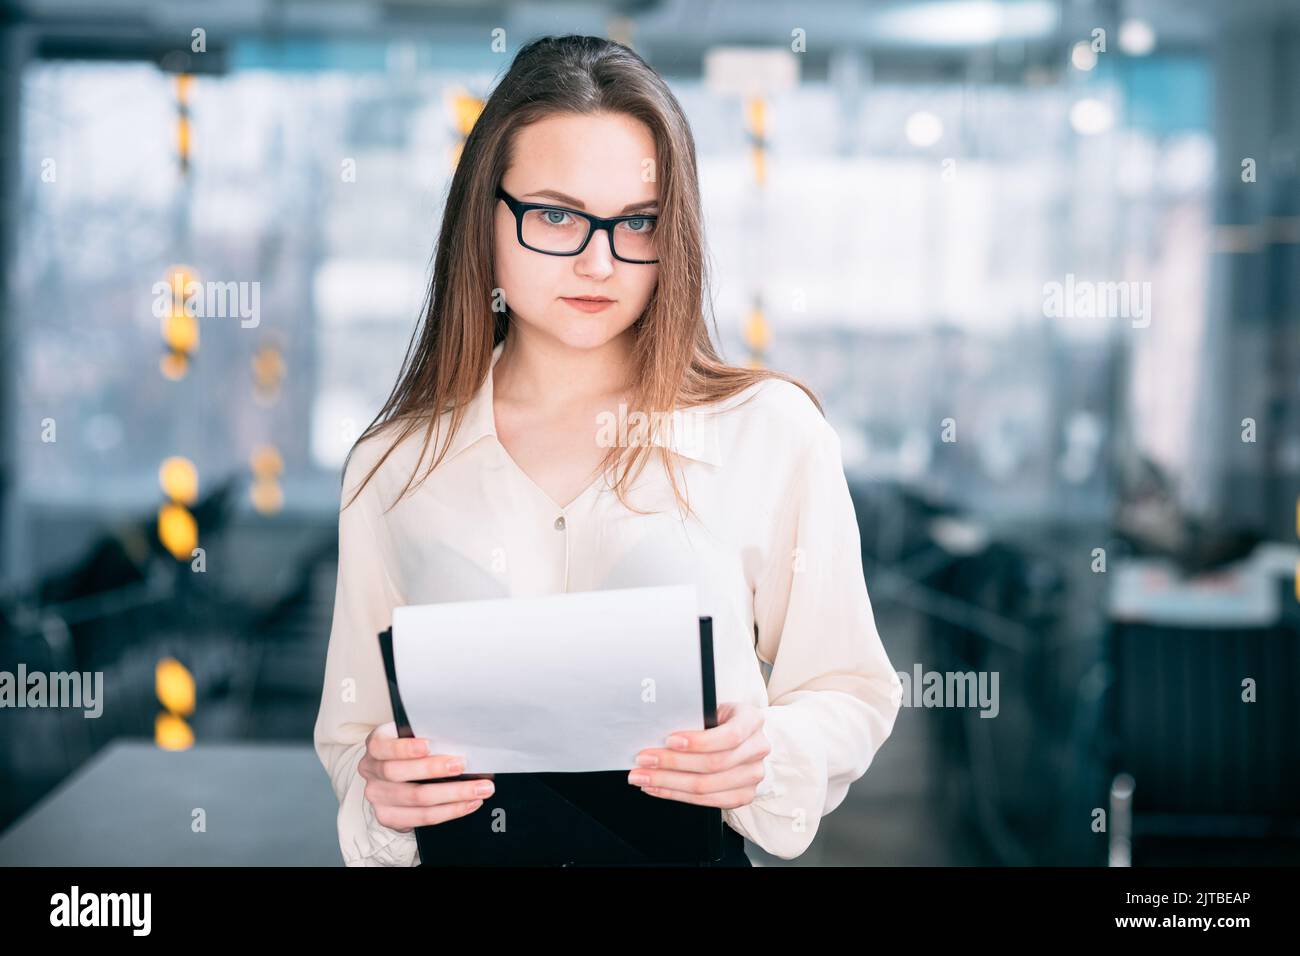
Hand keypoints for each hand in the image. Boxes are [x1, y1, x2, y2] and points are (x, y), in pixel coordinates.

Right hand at [359, 721, 494, 830]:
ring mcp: (378, 797)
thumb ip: (427, 734)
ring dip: (453, 794)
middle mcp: (371, 771)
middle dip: (435, 769)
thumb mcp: (412, 735)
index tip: (428, 745)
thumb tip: (460, 738)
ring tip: (479, 789)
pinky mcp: (388, 817)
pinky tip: (468, 803)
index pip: (383, 746)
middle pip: (400, 773)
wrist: (394, 774)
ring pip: (416, 799)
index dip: (404, 748)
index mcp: (376, 745)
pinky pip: (422, 818)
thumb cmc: (411, 748)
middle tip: (463, 765)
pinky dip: (450, 811)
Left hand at [627, 702, 769, 809]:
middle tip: (644, 759)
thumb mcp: (713, 709)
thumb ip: (694, 718)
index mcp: (752, 720)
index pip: (729, 735)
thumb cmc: (721, 720)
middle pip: (713, 764)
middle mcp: (757, 748)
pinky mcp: (744, 795)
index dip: (698, 741)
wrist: (742, 737)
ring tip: (643, 777)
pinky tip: (657, 788)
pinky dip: (676, 795)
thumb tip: (656, 730)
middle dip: (672, 763)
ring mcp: (753, 775)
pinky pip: (707, 801)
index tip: (669, 740)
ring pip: (706, 786)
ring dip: (668, 782)